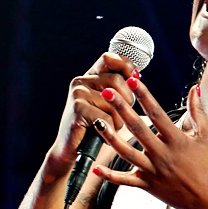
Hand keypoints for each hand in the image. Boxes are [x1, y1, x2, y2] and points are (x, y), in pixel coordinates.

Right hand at [47, 52, 140, 174]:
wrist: (71, 150)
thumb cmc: (93, 127)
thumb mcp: (106, 104)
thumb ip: (118, 88)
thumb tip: (136, 77)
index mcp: (88, 77)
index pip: (109, 58)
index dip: (126, 65)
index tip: (135, 78)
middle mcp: (80, 81)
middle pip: (117, 80)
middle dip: (127, 100)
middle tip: (120, 116)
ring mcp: (77, 94)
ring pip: (114, 101)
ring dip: (118, 120)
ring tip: (107, 127)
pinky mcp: (77, 109)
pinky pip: (107, 117)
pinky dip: (110, 130)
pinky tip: (101, 134)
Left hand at [90, 80, 207, 208]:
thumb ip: (198, 112)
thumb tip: (193, 89)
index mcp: (177, 141)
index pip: (157, 114)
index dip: (144, 96)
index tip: (133, 80)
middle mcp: (162, 155)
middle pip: (138, 129)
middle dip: (122, 109)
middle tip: (108, 92)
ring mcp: (153, 171)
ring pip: (126, 153)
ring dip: (110, 138)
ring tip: (98, 122)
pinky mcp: (147, 186)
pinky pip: (125, 181)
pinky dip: (110, 175)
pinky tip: (96, 167)